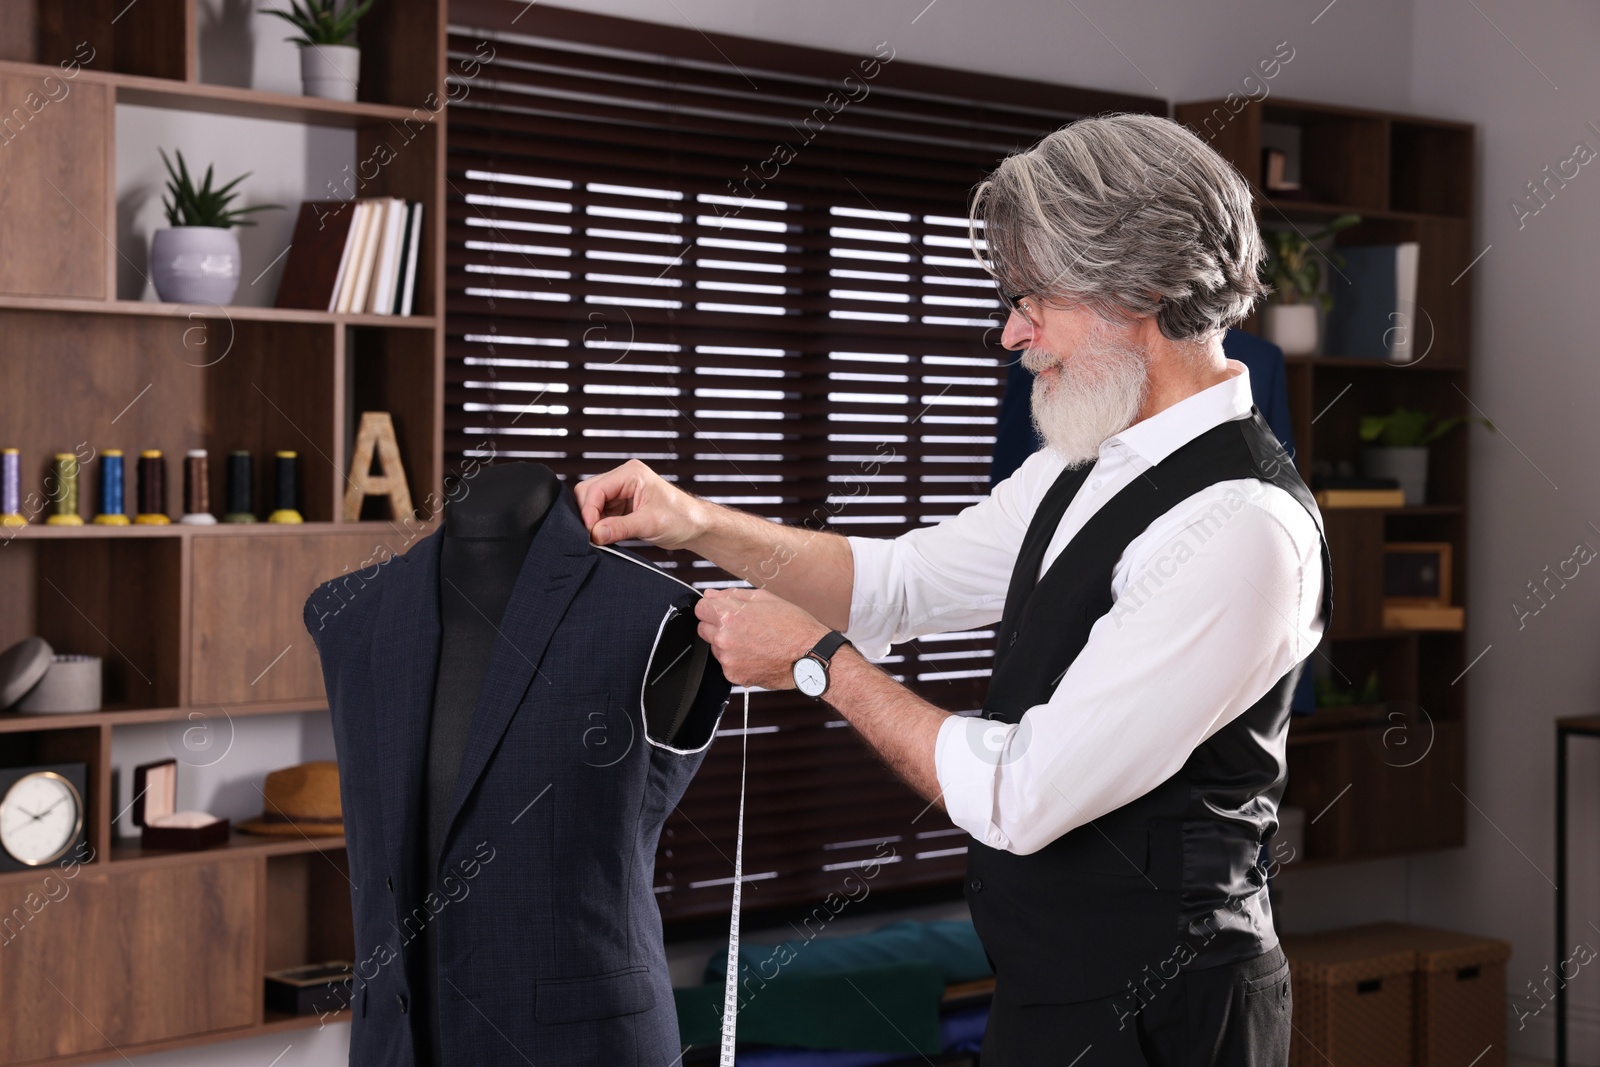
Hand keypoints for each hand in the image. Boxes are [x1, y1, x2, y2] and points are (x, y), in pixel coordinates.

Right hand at [573, 459, 705, 548]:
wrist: (695, 526)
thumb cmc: (681, 518)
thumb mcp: (650, 524)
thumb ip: (620, 528)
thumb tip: (595, 534)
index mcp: (631, 473)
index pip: (596, 488)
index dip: (589, 511)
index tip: (591, 533)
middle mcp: (623, 478)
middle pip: (588, 492)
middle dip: (588, 515)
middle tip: (594, 537)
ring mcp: (621, 491)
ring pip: (592, 503)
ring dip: (594, 521)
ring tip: (602, 538)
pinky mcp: (621, 504)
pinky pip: (600, 512)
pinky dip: (600, 524)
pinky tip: (606, 535)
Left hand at [695, 587, 830, 689]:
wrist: (811, 655)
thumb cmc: (793, 625)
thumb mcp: (765, 599)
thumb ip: (732, 595)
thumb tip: (711, 595)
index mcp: (730, 616)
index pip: (700, 608)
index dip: (711, 607)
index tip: (721, 610)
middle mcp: (725, 639)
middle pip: (703, 629)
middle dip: (717, 625)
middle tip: (743, 626)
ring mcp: (728, 660)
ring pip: (715, 648)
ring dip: (727, 644)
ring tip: (755, 641)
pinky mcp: (735, 676)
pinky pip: (727, 665)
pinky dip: (737, 660)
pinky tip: (757, 655)